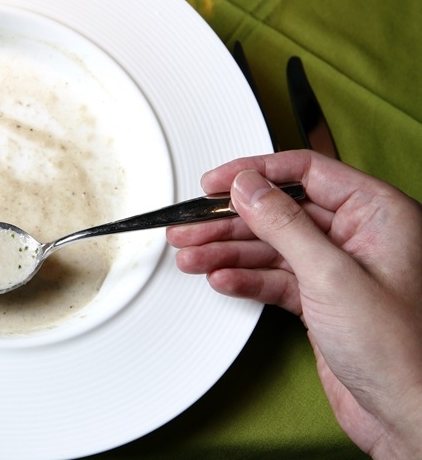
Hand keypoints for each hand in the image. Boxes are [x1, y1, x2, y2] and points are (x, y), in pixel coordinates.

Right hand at [166, 150, 421, 458]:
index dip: (255, 173)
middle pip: (280, 212)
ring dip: (228, 252)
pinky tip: (222, 279)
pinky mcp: (323, 301)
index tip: (215, 183)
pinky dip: (246, 278)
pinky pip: (275, 278)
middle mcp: (358, 236)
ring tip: (192, 255)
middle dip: (230, 222)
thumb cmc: (401, 353)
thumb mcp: (332, 275)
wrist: (408, 417)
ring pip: (272, 246)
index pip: (305, 172)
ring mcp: (339, 269)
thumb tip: (248, 187)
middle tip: (191, 227)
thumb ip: (284, 224)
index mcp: (377, 214)